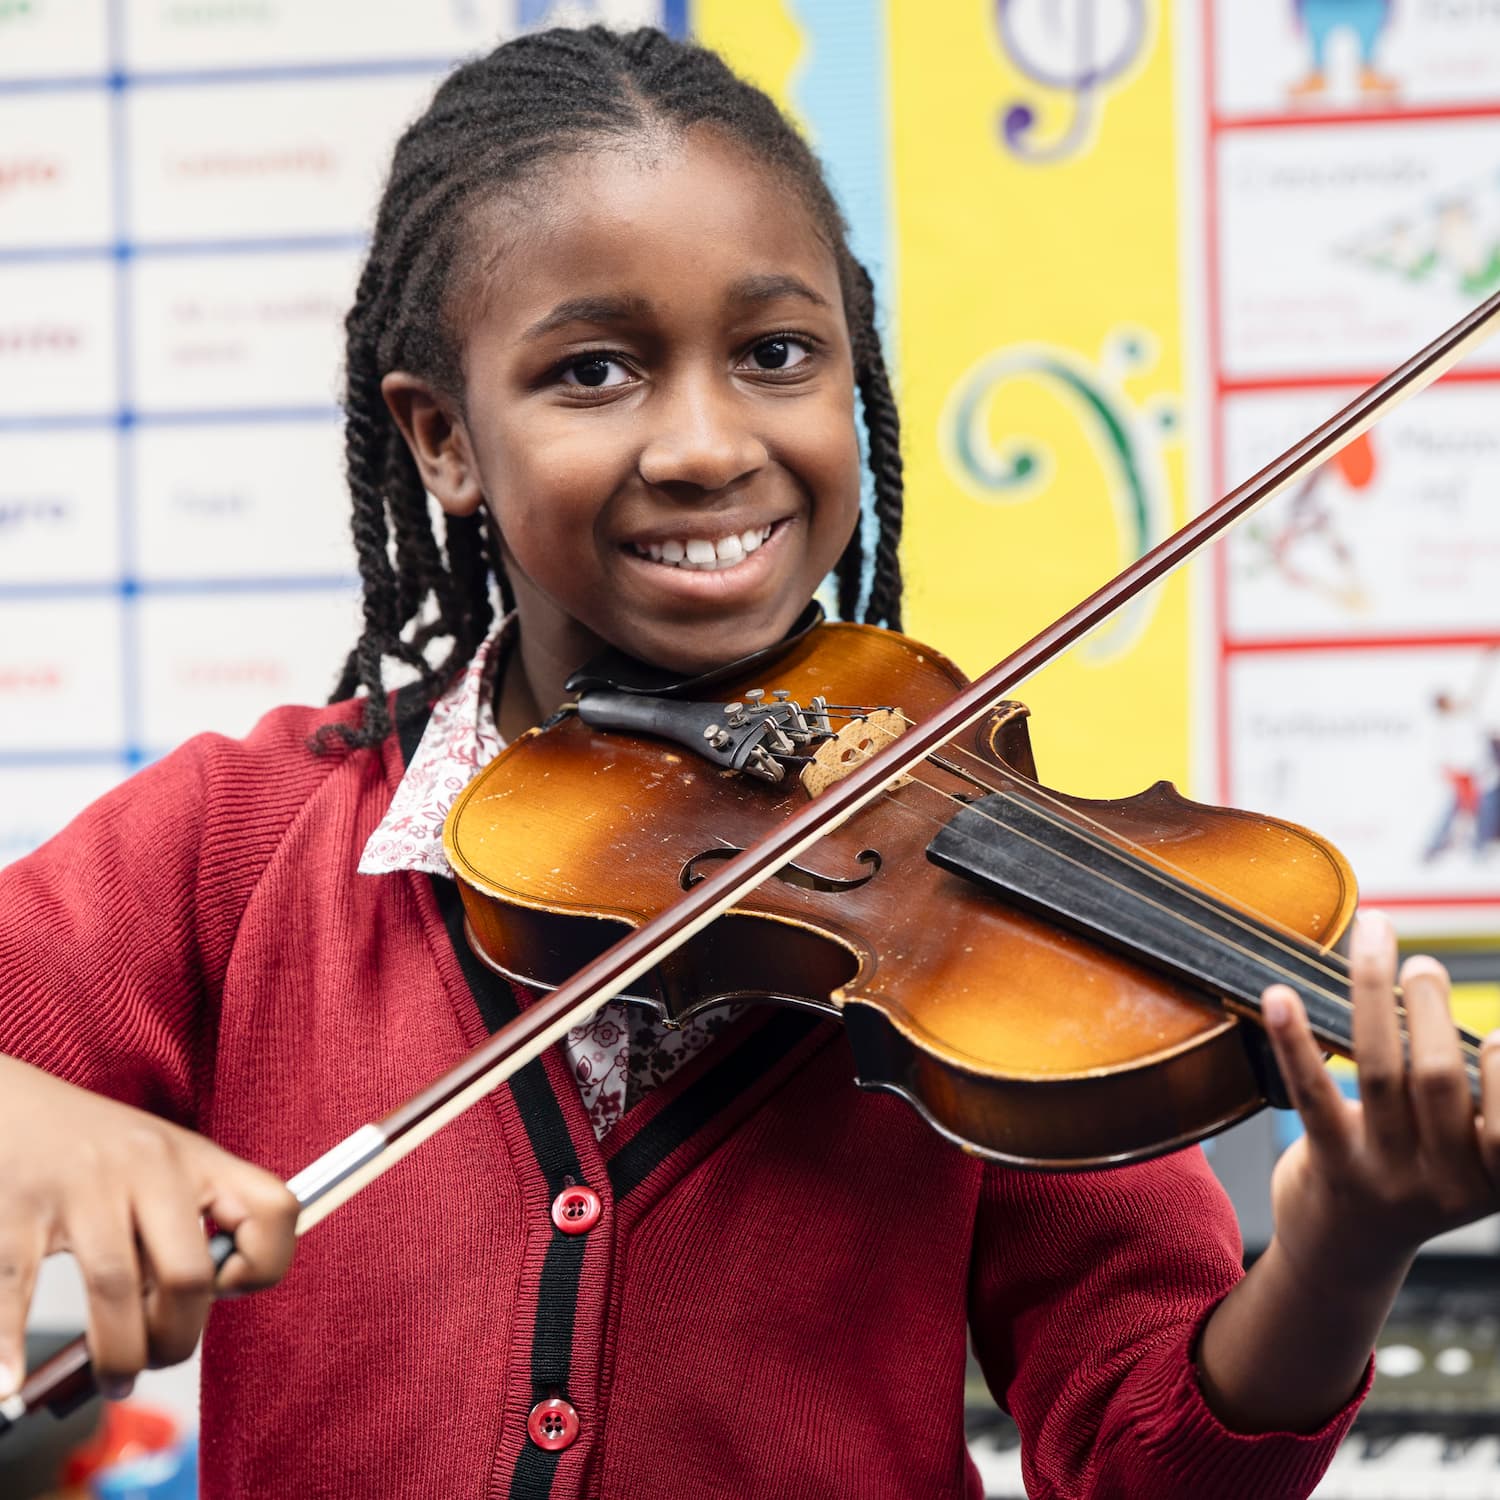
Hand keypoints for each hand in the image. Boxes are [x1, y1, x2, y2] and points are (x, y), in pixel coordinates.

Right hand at [0, 1055, 297, 1400]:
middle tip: (154, 1361)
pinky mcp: (18, 1206)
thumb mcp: (158, 1167)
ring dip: (116, 1355)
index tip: (225, 1290)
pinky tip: (8, 1385)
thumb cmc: (91, 1147)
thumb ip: (179, 1229)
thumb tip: (182, 1327)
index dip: (263, 1264)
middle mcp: (148, 1166)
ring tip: (111, 1380)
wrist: (9, 1103)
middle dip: (176, 1339)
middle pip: (189, 1272)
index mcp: (195, 1158)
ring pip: (114, 1286)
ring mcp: (83, 1185)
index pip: (273, 1207)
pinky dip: (9, 1346)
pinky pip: (18, 1286)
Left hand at [1262, 910, 1499, 1287]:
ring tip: (1374, 944)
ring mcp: (1386, 1175)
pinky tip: (1278, 995)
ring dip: (1375, 996)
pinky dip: (1294, 1040)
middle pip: (1443, 1077)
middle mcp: (1447, 1182)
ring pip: (1382, 1072)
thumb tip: (1445, 1000)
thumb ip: (1474, 1098)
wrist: (1344, 1254)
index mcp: (1495, 1178)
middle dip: (1431, 1008)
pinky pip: (1312, 1094)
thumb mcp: (1464, 1154)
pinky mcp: (1331, 1165)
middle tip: (1420, 965)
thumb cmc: (1411, 1180)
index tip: (1491, 1030)